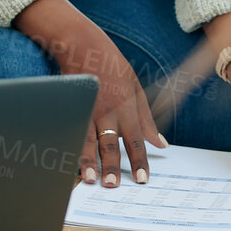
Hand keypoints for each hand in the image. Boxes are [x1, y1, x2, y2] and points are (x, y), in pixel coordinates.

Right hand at [16, 0, 165, 187]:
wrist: (82, 44)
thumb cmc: (112, 64)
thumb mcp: (136, 87)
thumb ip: (147, 118)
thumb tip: (161, 142)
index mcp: (126, 107)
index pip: (135, 140)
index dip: (138, 161)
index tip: (142, 179)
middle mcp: (107, 111)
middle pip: (110, 144)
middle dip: (112, 166)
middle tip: (113, 186)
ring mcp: (87, 109)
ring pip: (88, 140)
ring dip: (89, 161)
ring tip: (90, 179)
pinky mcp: (71, 106)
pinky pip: (72, 131)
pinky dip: (71, 147)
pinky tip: (69, 161)